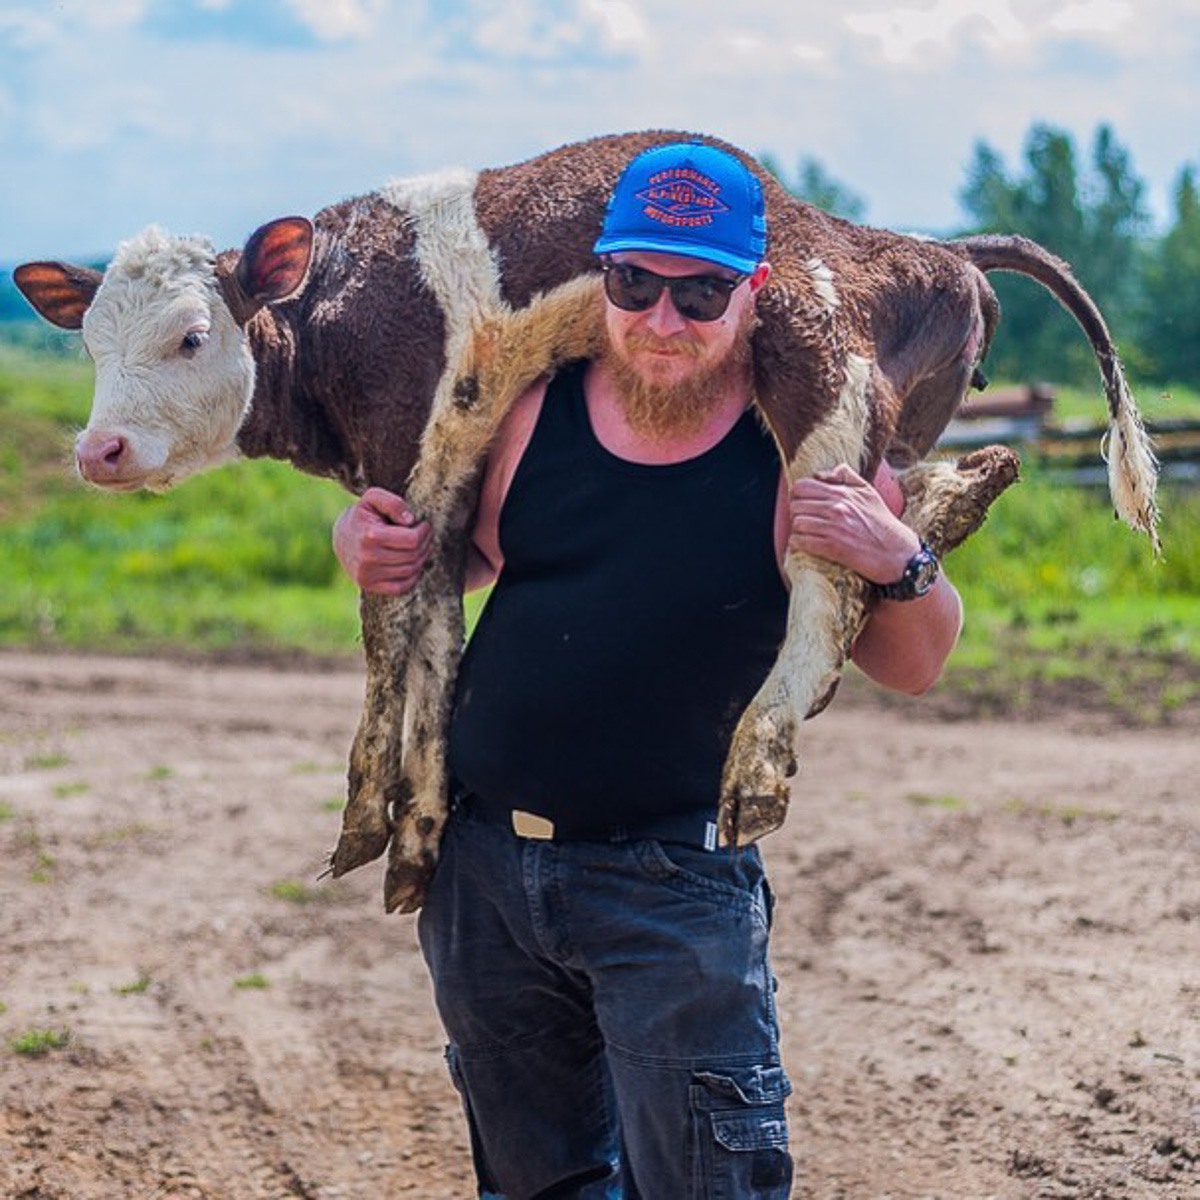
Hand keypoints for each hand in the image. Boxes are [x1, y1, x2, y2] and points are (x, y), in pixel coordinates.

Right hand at [332, 487, 432, 594]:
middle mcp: (367, 558)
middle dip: (425, 543)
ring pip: (410, 570)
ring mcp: (367, 574)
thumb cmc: (362, 515)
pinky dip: (413, 577)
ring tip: (421, 547)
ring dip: (422, 558)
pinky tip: (414, 564)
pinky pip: (401, 587)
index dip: (424, 532)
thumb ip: (393, 503)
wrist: (341, 537)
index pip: (412, 540)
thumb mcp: (373, 498)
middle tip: (426, 535)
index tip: (425, 525)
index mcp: (370, 536)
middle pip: (413, 556)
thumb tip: (411, 520)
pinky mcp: (368, 585)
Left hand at [788, 463, 919, 583]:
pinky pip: (800, 541)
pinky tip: (804, 544)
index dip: (798, 495)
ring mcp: (833, 528)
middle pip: (795, 505)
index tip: (804, 503)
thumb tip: (823, 473)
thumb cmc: (882, 523)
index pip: (802, 486)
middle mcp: (837, 508)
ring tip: (806, 533)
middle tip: (805, 520)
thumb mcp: (869, 492)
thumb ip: (847, 476)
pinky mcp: (832, 547)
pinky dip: (798, 544)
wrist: (897, 553)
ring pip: (796, 523)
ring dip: (798, 529)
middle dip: (797, 513)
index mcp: (843, 493)